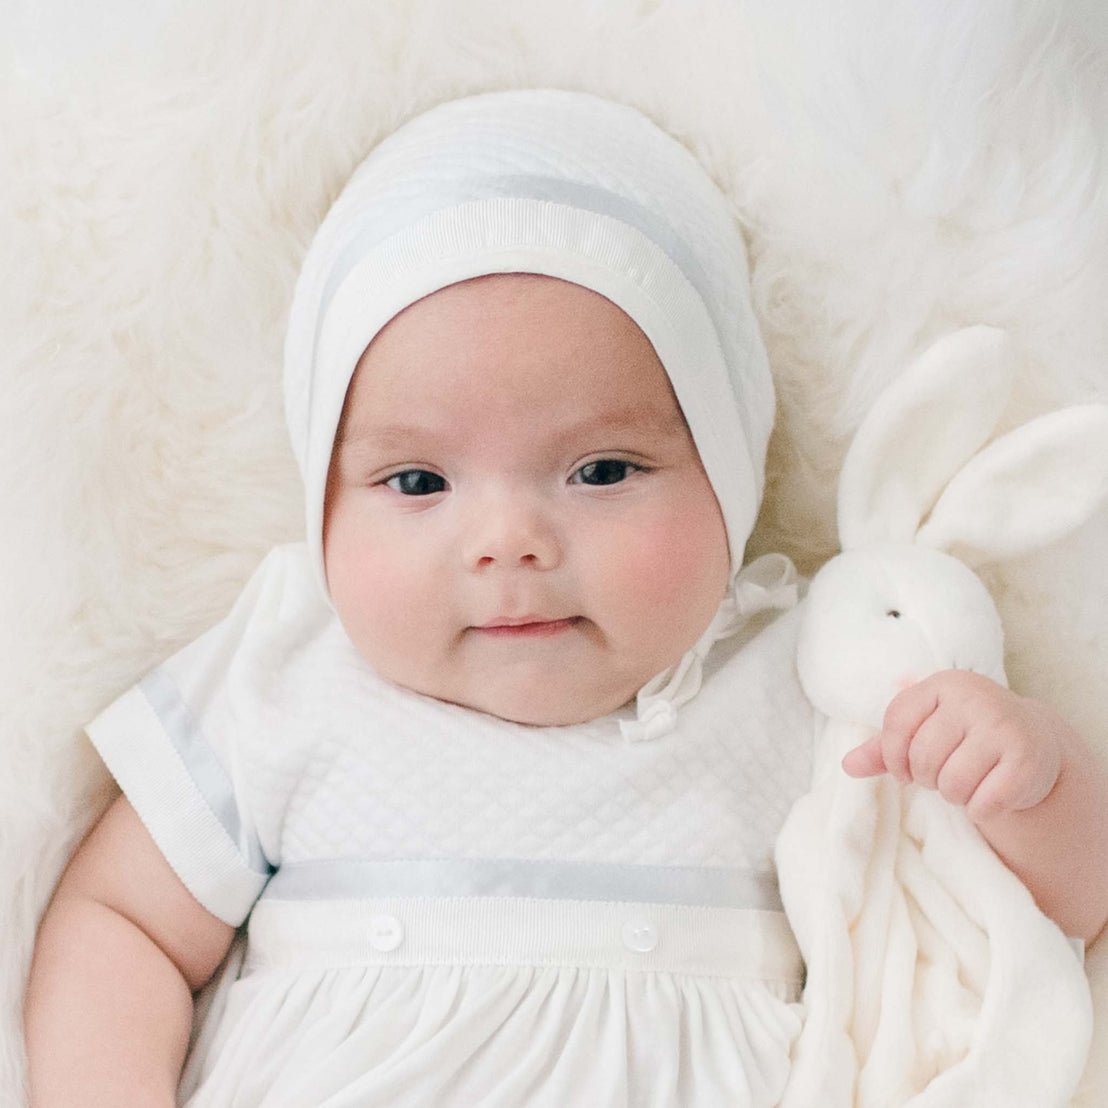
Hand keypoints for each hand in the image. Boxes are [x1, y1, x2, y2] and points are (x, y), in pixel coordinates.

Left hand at [842, 671, 1068, 822]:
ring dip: (954, 795)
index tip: (905, 770)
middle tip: (944, 775)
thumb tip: (847, 766)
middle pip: (923, 757)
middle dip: (927, 778)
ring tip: (967, 782)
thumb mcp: (926, 730)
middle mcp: (975, 698)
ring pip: (952, 782)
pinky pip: (984, 803)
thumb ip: (884, 747)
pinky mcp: (1028, 760)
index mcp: (943, 684)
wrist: (1034, 740)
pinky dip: (981, 810)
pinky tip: (991, 795)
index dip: (893, 756)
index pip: (896, 722)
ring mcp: (1004, 726)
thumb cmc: (967, 735)